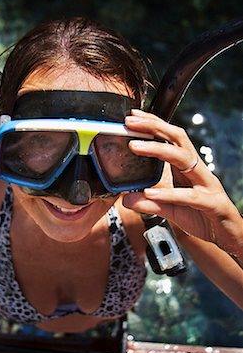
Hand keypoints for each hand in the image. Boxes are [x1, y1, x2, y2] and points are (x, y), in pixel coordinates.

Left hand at [122, 110, 242, 255]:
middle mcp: (197, 169)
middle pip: (177, 138)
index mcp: (187, 166)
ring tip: (134, 147)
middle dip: (153, 127)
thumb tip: (126, 199)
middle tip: (131, 123)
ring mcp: (206, 184)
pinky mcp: (212, 203)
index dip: (153, 124)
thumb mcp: (169, 208)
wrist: (226, 235)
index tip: (132, 117)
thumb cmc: (200, 215)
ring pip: (183, 158)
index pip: (170, 138)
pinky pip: (190, 196)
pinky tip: (152, 193)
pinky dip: (170, 194)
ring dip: (157, 149)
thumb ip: (149, 202)